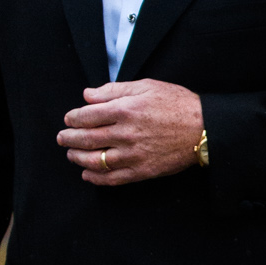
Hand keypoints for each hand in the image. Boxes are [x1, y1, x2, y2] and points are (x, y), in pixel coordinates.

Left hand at [57, 79, 203, 184]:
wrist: (204, 129)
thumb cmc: (177, 103)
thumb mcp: (146, 86)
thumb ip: (114, 90)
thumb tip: (88, 95)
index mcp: (125, 109)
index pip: (86, 116)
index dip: (73, 118)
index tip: (69, 119)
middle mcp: (125, 133)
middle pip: (86, 139)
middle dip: (69, 139)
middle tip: (62, 138)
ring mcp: (133, 154)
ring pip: (95, 160)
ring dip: (77, 158)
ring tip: (71, 154)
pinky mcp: (141, 170)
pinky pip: (112, 178)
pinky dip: (96, 177)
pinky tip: (87, 174)